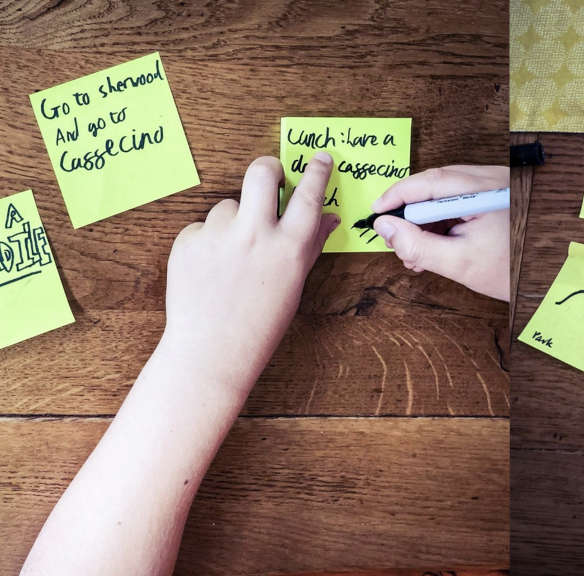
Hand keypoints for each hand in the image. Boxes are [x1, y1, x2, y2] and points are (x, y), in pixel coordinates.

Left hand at [163, 152, 337, 395]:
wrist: (212, 350)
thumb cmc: (260, 322)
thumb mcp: (294, 283)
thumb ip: (309, 245)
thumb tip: (329, 217)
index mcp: (288, 247)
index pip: (309, 195)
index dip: (317, 171)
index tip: (320, 158)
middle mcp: (254, 234)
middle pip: (262, 172)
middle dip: (269, 168)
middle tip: (270, 177)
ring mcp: (218, 236)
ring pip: (228, 206)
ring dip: (233, 221)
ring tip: (230, 258)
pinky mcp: (188, 241)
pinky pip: (202, 228)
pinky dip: (208, 243)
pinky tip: (210, 270)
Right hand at [371, 165, 508, 300]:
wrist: (548, 277)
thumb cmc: (511, 271)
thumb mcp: (459, 263)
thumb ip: (418, 245)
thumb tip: (385, 228)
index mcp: (484, 189)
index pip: (428, 182)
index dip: (397, 195)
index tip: (376, 212)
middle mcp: (492, 179)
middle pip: (434, 186)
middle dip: (410, 213)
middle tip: (395, 240)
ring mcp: (496, 186)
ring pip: (445, 195)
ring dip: (425, 221)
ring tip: (415, 253)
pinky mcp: (496, 197)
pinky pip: (460, 200)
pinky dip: (443, 221)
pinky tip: (434, 245)